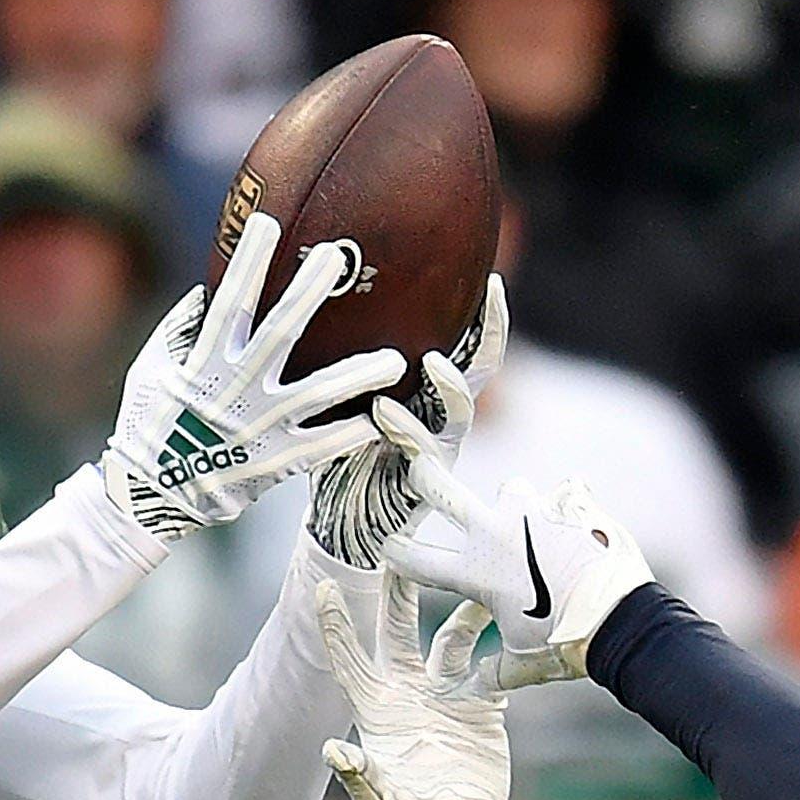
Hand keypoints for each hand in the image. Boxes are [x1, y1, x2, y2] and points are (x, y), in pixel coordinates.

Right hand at [101, 211, 405, 540]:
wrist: (153, 494)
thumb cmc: (149, 423)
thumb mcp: (151, 369)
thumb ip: (181, 328)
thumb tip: (207, 289)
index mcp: (204, 362)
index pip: (230, 303)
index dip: (248, 264)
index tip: (268, 222)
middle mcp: (235, 390)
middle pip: (279, 334)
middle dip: (307, 294)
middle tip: (336, 258)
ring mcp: (257, 427)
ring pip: (315, 395)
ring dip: (356, 376)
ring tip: (395, 359)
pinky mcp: (273, 463)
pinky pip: (319, 447)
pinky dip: (349, 435)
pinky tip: (383, 419)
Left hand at [306, 274, 506, 571]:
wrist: (344, 524)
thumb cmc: (342, 456)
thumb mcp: (341, 402)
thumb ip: (344, 366)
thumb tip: (306, 307)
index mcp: (430, 393)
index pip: (466, 345)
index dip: (483, 314)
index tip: (490, 276)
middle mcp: (443, 416)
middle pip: (482, 369)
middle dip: (493, 332)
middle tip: (493, 296)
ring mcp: (439, 449)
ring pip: (461, 411)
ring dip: (451, 384)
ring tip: (434, 361)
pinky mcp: (425, 482)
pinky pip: (422, 450)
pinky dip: (404, 428)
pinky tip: (382, 411)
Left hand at [316, 578, 507, 799]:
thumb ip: (359, 778)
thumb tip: (332, 749)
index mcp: (376, 712)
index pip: (350, 660)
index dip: (336, 625)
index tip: (320, 586)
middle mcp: (409, 696)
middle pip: (400, 632)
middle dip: (400, 592)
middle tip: (400, 548)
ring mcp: (446, 699)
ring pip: (453, 639)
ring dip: (465, 610)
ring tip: (480, 578)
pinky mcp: (482, 711)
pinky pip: (494, 670)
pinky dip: (506, 652)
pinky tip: (520, 626)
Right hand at [375, 414, 653, 691]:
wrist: (621, 620)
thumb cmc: (566, 644)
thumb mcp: (524, 664)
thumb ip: (493, 673)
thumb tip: (474, 688)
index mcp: (474, 572)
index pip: (415, 559)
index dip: (395, 553)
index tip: (389, 547)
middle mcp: (495, 533)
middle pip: (441, 491)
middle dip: (424, 478)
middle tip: (418, 469)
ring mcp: (532, 511)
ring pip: (510, 489)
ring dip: (515, 505)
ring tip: (534, 526)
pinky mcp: (569, 501)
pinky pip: (564, 492)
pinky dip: (567, 507)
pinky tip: (579, 525)